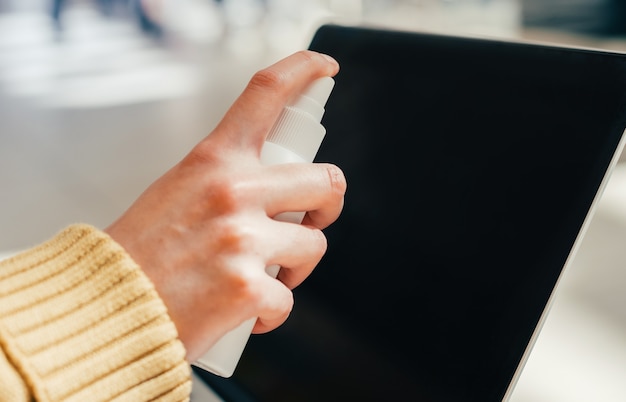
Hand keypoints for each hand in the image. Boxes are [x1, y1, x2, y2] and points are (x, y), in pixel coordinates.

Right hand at [104, 50, 344, 360]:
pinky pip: (287, 300)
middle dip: (329, 204)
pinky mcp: (246, 289)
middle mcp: (232, 191)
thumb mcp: (177, 191)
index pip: (265, 93)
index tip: (326, 67)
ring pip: (314, 244)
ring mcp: (242, 240)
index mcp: (213, 159)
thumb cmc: (141, 252)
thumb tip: (278, 190)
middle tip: (312, 219)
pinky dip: (273, 312)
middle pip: (327, 180)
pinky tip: (250, 314)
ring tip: (267, 276)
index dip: (304, 70)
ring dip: (298, 265)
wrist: (103, 308)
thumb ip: (225, 181)